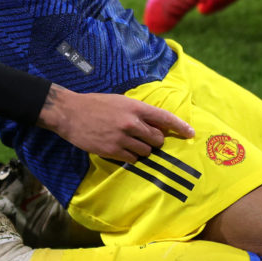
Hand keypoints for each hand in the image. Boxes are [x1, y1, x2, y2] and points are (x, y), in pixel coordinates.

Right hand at [37, 84, 193, 161]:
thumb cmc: (96, 104)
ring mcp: (122, 138)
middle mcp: (131, 123)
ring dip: (143, 150)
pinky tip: (122, 149)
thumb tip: (156, 124)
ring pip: (146, 151)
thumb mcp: (121, 101)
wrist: (71, 113)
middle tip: (148, 139)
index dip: (179, 126)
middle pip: (157, 139)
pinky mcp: (112, 150)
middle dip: (156, 141)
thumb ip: (138, 112)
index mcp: (134, 107)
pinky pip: (132, 159)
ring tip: (131, 143)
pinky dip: (132, 156)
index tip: (190, 133)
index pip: (164, 117)